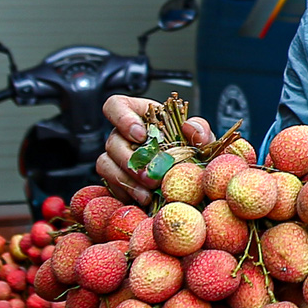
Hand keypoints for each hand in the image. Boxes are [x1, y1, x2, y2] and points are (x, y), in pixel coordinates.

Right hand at [98, 94, 215, 205]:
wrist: (191, 175)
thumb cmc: (191, 148)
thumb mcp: (200, 137)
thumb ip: (200, 129)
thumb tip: (190, 127)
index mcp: (140, 115)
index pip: (115, 106)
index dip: (122, 118)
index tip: (140, 135)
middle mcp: (123, 135)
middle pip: (112, 141)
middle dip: (129, 161)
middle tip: (150, 176)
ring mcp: (117, 158)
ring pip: (106, 165)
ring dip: (126, 181)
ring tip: (146, 195)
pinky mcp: (117, 179)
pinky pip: (111, 185)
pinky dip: (125, 194)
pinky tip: (142, 201)